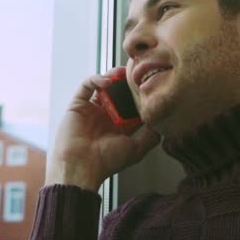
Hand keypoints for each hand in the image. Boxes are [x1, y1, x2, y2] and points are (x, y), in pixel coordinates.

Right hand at [45, 67, 160, 191]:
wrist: (81, 167)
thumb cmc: (106, 162)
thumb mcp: (135, 149)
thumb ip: (150, 136)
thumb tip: (161, 123)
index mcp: (118, 126)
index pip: (131, 104)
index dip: (139, 94)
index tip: (149, 85)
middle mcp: (104, 116)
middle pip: (117, 92)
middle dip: (126, 82)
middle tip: (136, 74)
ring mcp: (91, 109)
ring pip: (103, 85)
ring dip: (113, 76)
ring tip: (123, 72)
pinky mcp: (77, 105)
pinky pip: (86, 85)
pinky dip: (96, 79)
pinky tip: (107, 81)